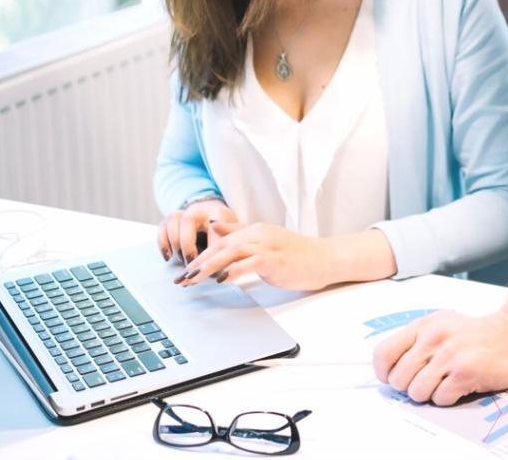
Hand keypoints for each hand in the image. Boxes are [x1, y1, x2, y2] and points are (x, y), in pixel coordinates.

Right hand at [158, 199, 237, 265]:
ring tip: (184, 261)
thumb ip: (229, 250)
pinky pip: (162, 227)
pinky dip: (163, 243)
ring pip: (173, 222)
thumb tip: (222, 273)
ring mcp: (183, 212)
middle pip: (188, 221)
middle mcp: (198, 208)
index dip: (212, 251)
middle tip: (194, 266)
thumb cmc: (225, 231)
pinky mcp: (171, 220)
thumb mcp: (233, 237)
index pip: (214, 230)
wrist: (214, 215)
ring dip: (176, 245)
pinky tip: (169, 257)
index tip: (214, 271)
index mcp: (218, 212)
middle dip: (189, 247)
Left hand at [175, 221, 342, 290]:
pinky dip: (233, 270)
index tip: (185, 272)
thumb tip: (214, 228)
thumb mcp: (265, 242)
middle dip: (198, 263)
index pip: (221, 241)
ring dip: (208, 266)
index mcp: (255, 230)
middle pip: (221, 246)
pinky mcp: (276, 260)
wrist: (326, 258)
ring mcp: (268, 246)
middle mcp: (259, 234)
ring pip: (231, 252)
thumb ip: (240, 235)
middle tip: (181, 279)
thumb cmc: (297, 254)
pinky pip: (250, 262)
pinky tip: (221, 279)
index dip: (200, 256)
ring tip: (193, 279)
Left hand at [373, 310, 507, 405]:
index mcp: (424, 326)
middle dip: (411, 387)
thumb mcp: (442, 326)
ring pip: (417, 392)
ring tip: (446, 383)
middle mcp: (433, 337)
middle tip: (429, 382)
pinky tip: (461, 385)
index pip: (383, 353)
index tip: (395, 378)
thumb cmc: (477, 335)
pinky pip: (440, 398)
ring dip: (430, 394)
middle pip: (399, 379)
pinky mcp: (465, 371)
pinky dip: (449, 398)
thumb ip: (416, 342)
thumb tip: (390, 371)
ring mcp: (449, 354)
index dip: (385, 373)